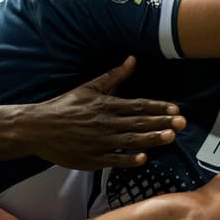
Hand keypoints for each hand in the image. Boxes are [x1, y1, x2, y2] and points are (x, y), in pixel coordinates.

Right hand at [23, 57, 186, 169]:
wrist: (37, 128)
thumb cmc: (64, 106)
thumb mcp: (89, 87)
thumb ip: (114, 76)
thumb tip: (132, 59)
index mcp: (106, 105)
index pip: (139, 106)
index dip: (159, 107)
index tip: (176, 109)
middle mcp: (105, 123)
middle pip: (139, 123)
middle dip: (162, 123)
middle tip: (182, 124)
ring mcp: (98, 142)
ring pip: (130, 140)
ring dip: (151, 139)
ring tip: (170, 137)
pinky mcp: (90, 159)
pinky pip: (112, 159)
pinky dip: (127, 158)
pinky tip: (143, 158)